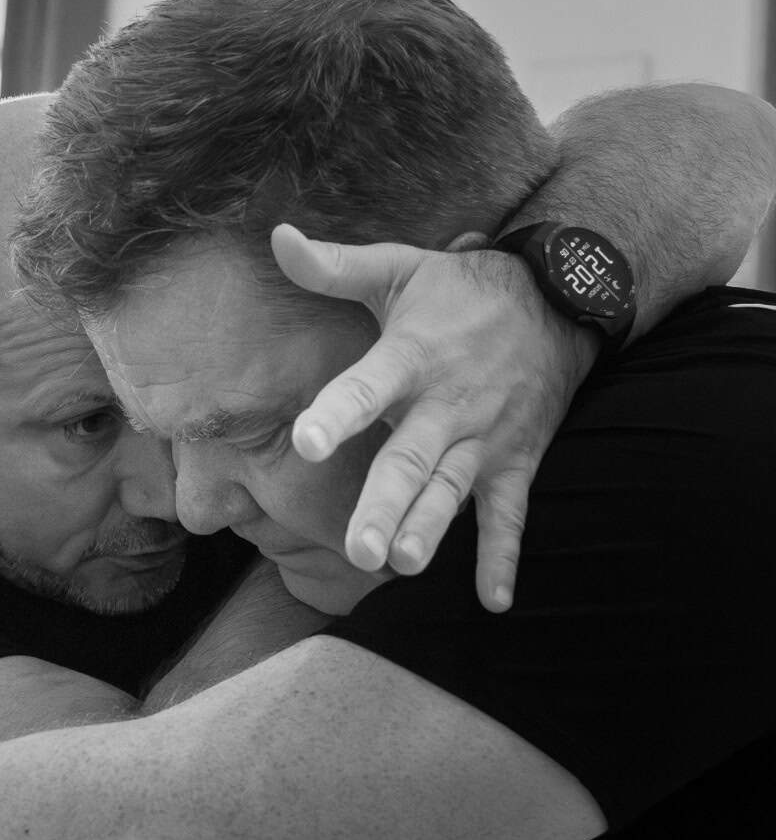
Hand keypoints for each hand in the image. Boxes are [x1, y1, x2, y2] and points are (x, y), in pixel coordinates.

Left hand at [272, 224, 597, 611]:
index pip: (368, 386)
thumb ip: (333, 267)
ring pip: (452, 490)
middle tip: (359, 549)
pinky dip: (503, 556)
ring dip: (431, 529)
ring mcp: (484, 437)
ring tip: (405, 565)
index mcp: (412, 356)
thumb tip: (276, 237)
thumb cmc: (461, 290)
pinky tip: (494, 602)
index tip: (307, 442)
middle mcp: (448, 403)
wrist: (563, 297)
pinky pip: (510, 514)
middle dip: (385, 505)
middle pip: (411, 459)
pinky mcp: (515, 460)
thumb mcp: (399, 268)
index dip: (339, 413)